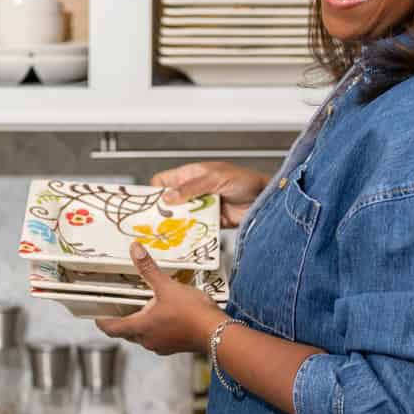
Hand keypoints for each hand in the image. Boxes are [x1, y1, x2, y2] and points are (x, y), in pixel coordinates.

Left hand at [95, 243, 220, 355]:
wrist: (218, 333)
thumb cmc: (191, 312)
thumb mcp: (167, 286)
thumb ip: (149, 269)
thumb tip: (135, 249)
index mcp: (140, 327)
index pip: (112, 328)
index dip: (102, 322)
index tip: (97, 317)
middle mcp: (148, 340)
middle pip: (127, 333)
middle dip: (121, 322)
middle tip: (118, 309)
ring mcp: (162, 346)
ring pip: (143, 337)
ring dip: (140, 325)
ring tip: (142, 310)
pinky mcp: (175, 347)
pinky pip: (159, 338)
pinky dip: (156, 329)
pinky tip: (165, 317)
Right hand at [150, 160, 269, 226]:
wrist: (265, 199)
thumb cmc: (244, 180)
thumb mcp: (215, 178)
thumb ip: (191, 187)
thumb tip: (168, 197)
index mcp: (191, 175)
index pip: (163, 182)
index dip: (154, 192)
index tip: (149, 205)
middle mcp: (193, 192)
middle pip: (169, 203)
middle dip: (162, 213)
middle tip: (156, 223)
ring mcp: (201, 208)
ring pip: (180, 219)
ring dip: (177, 225)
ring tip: (170, 233)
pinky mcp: (210, 223)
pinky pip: (194, 230)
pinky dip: (191, 235)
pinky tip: (188, 238)